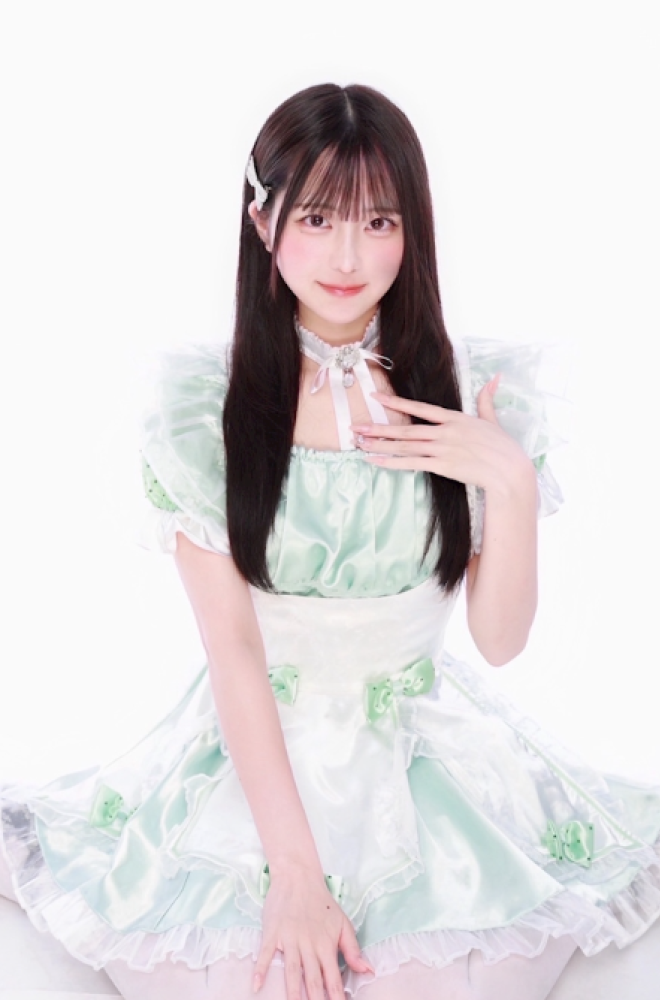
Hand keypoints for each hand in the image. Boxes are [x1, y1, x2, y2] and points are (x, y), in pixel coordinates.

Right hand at [253, 864, 373, 999]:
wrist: (298, 876)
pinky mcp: (273, 932)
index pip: (332, 978)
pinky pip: (265, 954)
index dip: (336, 997)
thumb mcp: (342, 923)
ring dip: (293, 992)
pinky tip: (256, 986)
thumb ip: (353, 949)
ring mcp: (290, 938)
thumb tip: (368, 971)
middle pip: (312, 979)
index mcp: (326, 945)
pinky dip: (260, 969)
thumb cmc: (322, 902)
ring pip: (292, 971)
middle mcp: (309, 944)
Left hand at [353, 378, 534, 497]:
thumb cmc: (504, 448)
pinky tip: (375, 461)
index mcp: (455, 419)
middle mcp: (445, 432)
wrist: (510, 471)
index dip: (397, 403)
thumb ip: (487, 400)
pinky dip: (391, 463)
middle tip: (356, 428)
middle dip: (379, 428)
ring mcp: (442, 449)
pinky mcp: (442, 467)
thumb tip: (495, 378)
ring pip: (405, 446)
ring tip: (360, 444)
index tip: (377, 398)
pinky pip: (411, 464)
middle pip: (406, 429)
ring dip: (380, 445)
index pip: (420, 408)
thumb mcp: (493, 420)